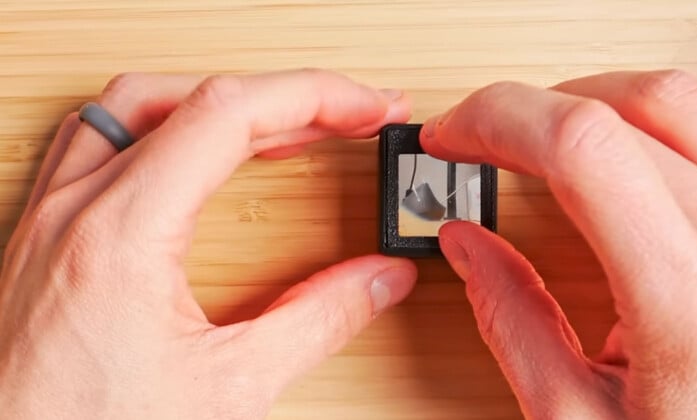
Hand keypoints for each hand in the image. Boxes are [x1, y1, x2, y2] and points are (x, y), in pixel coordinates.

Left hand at [0, 70, 416, 418]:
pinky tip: (193, 153)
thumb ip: (317, 323)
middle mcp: (75, 210)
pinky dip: (166, 128)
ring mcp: (51, 219)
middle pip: (193, 99)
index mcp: (121, 233)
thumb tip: (378, 280)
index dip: (313, 97)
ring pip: (138, 107)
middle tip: (344, 117)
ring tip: (281, 125)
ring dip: (221, 104)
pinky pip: (101, 141)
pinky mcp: (44, 238)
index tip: (364, 108)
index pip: (229, 114)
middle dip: (284, 99)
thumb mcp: (227, 388)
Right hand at [422, 70, 696, 417]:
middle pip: (621, 109)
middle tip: (479, 145)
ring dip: (587, 106)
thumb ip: (514, 324)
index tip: (457, 134)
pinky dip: (643, 135)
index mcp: (694, 296)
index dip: (499, 119)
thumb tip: (468, 246)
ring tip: (538, 143)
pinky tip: (611, 174)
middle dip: (526, 115)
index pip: (582, 144)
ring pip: (675, 103)